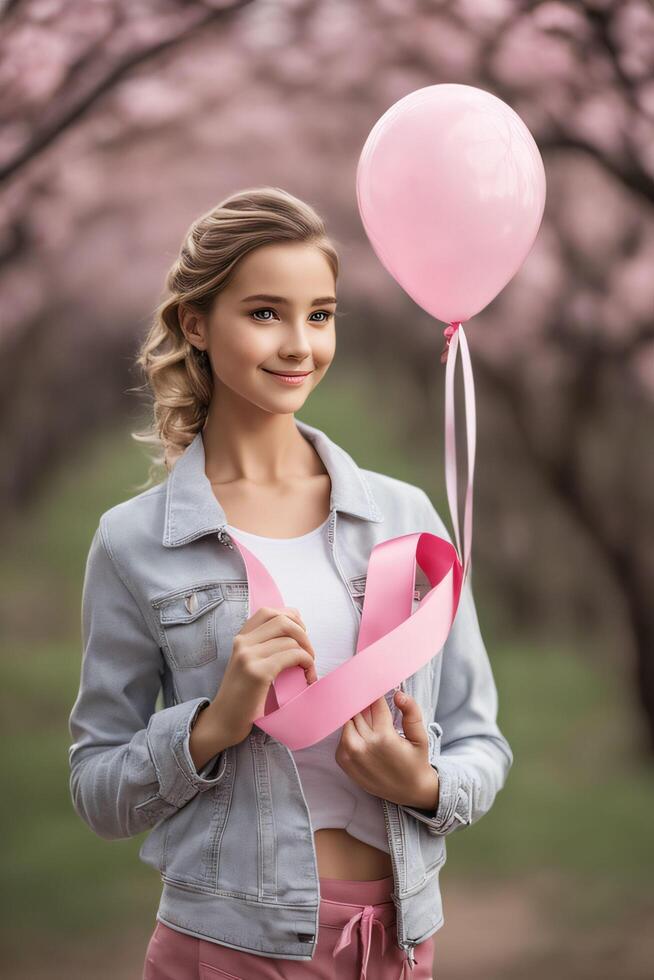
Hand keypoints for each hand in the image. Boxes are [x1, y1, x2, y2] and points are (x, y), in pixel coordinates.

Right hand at [214, 606, 317, 746]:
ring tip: (308, 669)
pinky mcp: (258, 673)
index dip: (290, 617)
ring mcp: (248, 656)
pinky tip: (307, 676)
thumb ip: (264, 647)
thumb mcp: (248, 664)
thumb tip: (296, 631)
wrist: (223, 722)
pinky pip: (292, 656)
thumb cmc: (241, 696)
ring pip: (290, 639)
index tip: (301, 634)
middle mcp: (242, 643)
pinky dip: (306, 663)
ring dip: (308, 652)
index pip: (268, 612)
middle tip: (309, 653)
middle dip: (303, 633)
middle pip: (282, 620)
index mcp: (240, 638)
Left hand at [335, 691, 439, 809]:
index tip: (374, 681)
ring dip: (356, 714)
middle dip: (364, 701)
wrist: (409, 791)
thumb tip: (398, 694)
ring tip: (368, 715)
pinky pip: (341, 734)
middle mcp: (364, 745)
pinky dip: (350, 729)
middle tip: (369, 696)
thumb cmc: (415, 761)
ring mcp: (351, 753)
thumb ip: (411, 712)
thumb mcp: (420, 737)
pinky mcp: (343, 760)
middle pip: (358, 710)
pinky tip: (362, 731)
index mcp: (384, 737)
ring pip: (347, 720)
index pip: (373, 703)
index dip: (374, 691)